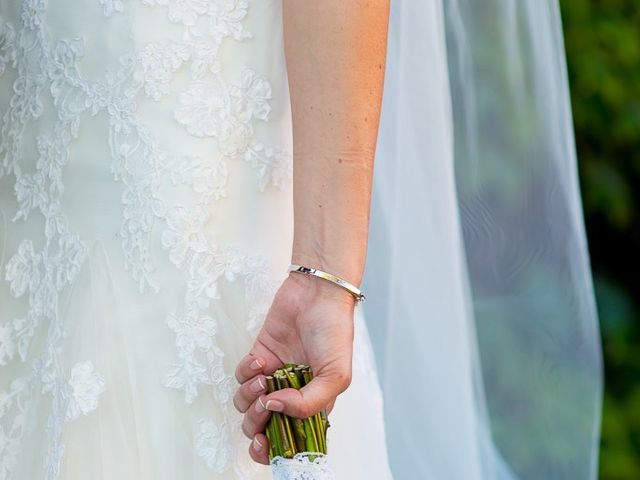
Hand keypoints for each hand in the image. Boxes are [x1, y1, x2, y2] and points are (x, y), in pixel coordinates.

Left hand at [233, 272, 355, 464]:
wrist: (317, 294)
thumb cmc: (333, 332)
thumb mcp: (335, 375)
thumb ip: (309, 403)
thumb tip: (274, 408)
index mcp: (313, 405)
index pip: (290, 440)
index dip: (274, 449)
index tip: (265, 443)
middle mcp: (291, 395)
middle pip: (263, 427)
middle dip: (257, 423)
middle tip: (265, 405)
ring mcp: (273, 377)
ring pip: (247, 406)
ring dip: (249, 397)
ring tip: (263, 378)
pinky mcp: (258, 358)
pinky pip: (240, 377)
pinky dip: (245, 373)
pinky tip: (260, 361)